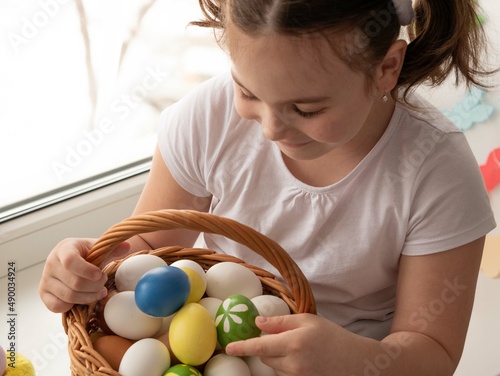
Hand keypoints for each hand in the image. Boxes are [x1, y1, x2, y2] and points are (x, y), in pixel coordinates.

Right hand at [38, 238, 130, 312]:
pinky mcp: (44, 293)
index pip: (70, 261)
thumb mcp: (98, 248)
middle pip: (74, 282)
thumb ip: (112, 249)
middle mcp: (51, 263)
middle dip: (94, 286)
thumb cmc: (86, 254)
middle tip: (103, 284)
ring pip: (68, 296)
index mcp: (64, 248)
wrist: (71, 260)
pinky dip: (72, 306)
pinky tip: (82, 298)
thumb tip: (127, 246)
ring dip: (88, 297)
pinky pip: (57, 306)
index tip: (100, 275)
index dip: (87, 271)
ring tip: (99, 292)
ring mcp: (45, 279)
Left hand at [226, 314, 353, 374]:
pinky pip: (284, 373)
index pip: (260, 346)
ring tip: (298, 348)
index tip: (228, 348)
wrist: (356, 362)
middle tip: (284, 336)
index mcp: (294, 343)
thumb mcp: (308, 320)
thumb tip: (257, 322)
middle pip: (264, 355)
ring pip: (273, 365)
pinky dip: (286, 364)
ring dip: (277, 356)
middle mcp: (293, 363)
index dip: (242, 347)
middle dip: (266, 346)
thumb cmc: (333, 336)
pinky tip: (303, 358)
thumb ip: (281, 322)